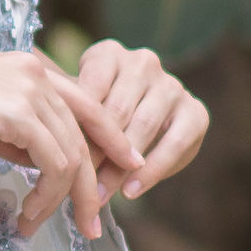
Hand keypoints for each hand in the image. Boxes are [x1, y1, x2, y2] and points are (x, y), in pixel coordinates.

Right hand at [0, 45, 123, 244]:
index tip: (121, 174)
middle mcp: (38, 74)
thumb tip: (43, 165)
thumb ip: (19, 137)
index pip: (89, 106)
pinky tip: (27, 214)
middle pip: (87, 136)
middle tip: (91, 226)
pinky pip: (53, 164)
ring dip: (63, 201)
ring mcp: (31, 90)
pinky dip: (46, 197)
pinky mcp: (18, 112)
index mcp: (32, 70)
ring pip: (73, 155)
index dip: (111, 141)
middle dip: (92, 187)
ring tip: (40, 227)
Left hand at [68, 39, 210, 204]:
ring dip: (121, 166)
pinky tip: (131, 191)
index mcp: (109, 54)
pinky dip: (152, 171)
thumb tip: (54, 152)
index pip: (91, 86)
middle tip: (79, 183)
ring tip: (101, 195)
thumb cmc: (96, 117)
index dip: (78, 125)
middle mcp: (143, 62)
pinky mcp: (196, 111)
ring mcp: (172, 85)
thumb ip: (72, 121)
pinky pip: (175, 143)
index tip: (66, 158)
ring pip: (145, 126)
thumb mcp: (79, 112)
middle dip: (98, 151)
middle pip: (118, 109)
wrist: (139, 123)